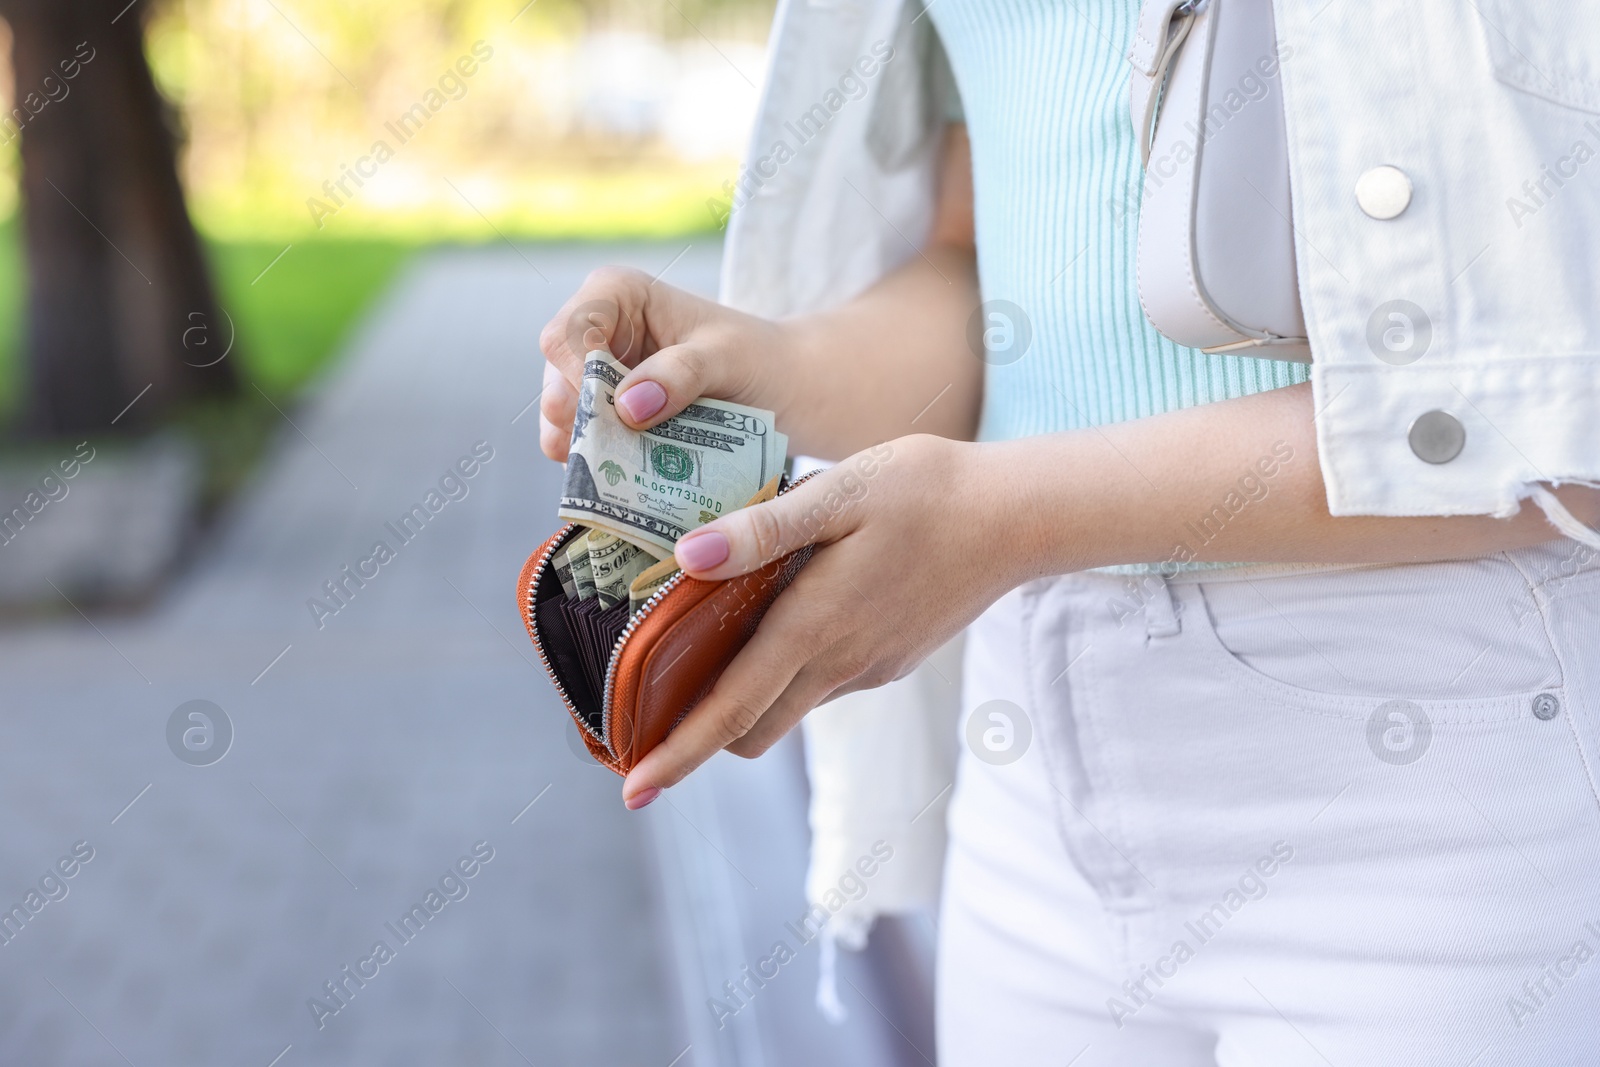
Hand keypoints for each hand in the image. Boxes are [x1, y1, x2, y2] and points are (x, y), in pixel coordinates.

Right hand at [536, 267, 791, 461]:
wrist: (781, 388)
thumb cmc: (757, 358)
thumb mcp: (727, 357)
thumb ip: (680, 374)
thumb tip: (628, 407)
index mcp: (616, 294)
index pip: (568, 333)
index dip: (576, 376)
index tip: (614, 415)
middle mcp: (596, 332)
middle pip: (558, 380)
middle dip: (582, 421)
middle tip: (613, 454)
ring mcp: (596, 377)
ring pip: (564, 418)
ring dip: (588, 449)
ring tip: (618, 474)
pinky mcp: (606, 416)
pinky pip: (583, 444)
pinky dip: (599, 465)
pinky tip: (621, 481)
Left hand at [620, 434, 1018, 807]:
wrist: (1018, 516)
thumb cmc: (927, 491)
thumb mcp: (840, 492)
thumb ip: (764, 529)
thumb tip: (688, 556)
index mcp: (814, 626)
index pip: (731, 710)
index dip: (677, 754)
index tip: (633, 790)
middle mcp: (839, 662)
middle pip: (752, 729)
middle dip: (697, 741)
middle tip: (643, 723)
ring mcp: (868, 667)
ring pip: (787, 706)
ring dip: (740, 703)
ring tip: (696, 661)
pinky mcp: (889, 658)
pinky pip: (821, 682)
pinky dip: (783, 674)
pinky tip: (773, 622)